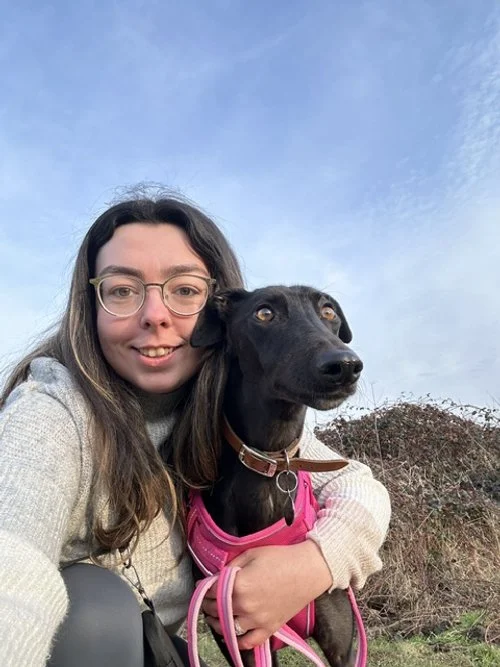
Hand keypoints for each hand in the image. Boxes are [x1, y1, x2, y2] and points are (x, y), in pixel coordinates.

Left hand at [202, 540, 332, 649]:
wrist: (308, 570)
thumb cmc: (281, 558)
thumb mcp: (251, 554)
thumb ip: (231, 566)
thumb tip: (217, 576)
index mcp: (239, 585)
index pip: (211, 591)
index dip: (204, 587)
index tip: (202, 585)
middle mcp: (245, 606)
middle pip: (216, 610)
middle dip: (208, 603)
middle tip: (207, 599)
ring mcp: (257, 620)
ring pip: (227, 628)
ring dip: (217, 622)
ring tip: (215, 615)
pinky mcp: (269, 628)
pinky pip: (248, 642)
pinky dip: (237, 641)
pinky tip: (232, 634)